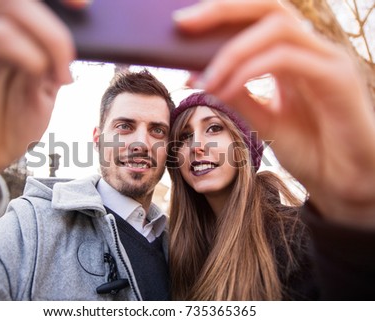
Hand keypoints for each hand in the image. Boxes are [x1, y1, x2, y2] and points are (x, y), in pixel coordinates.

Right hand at [0, 0, 73, 212]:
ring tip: (60, 78)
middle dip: (55, 23)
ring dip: (49, 39)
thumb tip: (76, 41)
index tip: (84, 5)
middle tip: (71, 58)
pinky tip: (42, 77)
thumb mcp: (41, 93)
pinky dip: (32, 54)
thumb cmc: (4, 127)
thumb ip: (52, 65)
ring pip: (6, 6)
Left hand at [174, 0, 374, 227]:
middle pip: (268, 8)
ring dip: (231, 51)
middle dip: (222, 10)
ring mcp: (328, 60)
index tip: (180, 24)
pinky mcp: (337, 78)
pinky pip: (286, 60)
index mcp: (293, 57)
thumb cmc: (309, 150)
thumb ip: (236, 95)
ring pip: (277, 28)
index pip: (257, 19)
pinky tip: (226, 90)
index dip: (220, 13)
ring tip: (204, 79)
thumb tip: (197, 75)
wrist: (344, 182)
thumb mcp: (262, 121)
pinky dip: (249, 71)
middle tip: (182, 24)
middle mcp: (312, 51)